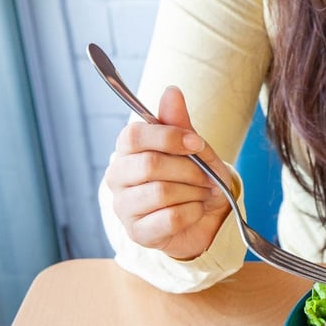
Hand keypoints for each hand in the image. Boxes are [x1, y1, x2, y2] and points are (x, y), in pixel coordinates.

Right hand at [104, 86, 232, 259]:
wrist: (208, 220)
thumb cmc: (196, 181)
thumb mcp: (195, 150)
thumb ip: (180, 124)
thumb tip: (171, 92)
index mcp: (128, 151)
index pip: (134, 135)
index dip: (169, 137)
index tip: (197, 144)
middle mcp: (118, 177)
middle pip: (150, 165)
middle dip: (189, 170)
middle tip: (205, 177)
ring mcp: (124, 208)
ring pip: (161, 193)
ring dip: (193, 193)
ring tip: (201, 194)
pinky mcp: (138, 233)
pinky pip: (169, 218)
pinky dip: (192, 213)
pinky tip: (195, 212)